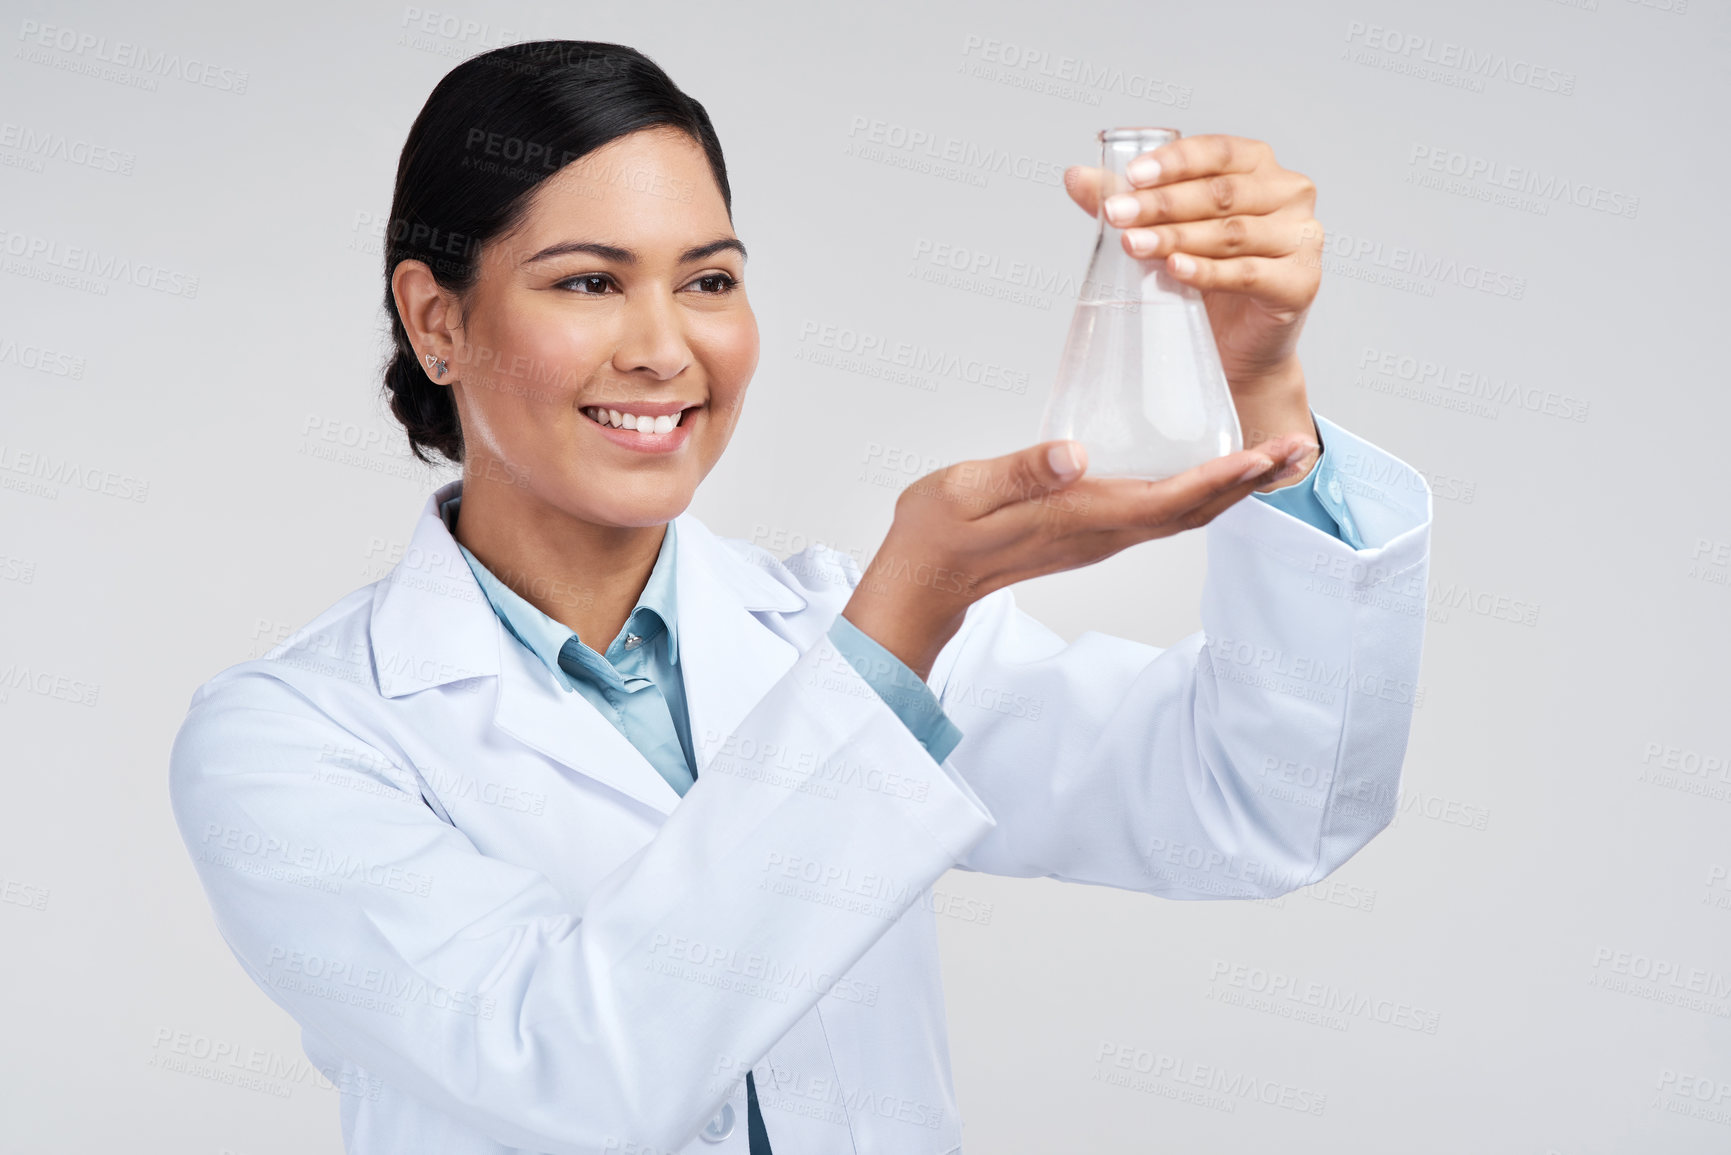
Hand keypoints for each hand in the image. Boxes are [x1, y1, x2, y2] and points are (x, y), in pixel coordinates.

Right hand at [841, 432, 1317, 680]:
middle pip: (1195, 511)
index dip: (1224, 477)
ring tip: (1273, 455)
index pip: (1170, 500)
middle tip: (1299, 446)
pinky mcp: (1091, 533)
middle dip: (1250, 481)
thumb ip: (1021, 469)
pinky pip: (1162, 515)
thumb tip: (1075, 454)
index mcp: (1081, 517)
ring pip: (1184, 515)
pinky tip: (1210, 468)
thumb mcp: (967, 489)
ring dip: (1233, 487)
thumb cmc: (937, 532)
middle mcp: (1102, 533)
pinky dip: (1199, 491)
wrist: (922, 581)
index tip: (1267, 452)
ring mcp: (1100, 537)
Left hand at [1064, 135, 1323, 483]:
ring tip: (1133, 245)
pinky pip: (1249, 274)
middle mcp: (1290, 194)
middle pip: (1221, 194)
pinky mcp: (1300, 283)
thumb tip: (1074, 176)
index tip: (1131, 177)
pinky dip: (1208, 271)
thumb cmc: (1206, 276)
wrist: (1235, 344)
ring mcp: (1302, 238)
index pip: (1218, 151)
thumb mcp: (1166, 229)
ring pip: (1232, 232)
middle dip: (1163, 204)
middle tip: (1116, 215)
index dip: (1174, 162)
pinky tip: (1175, 269)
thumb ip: (1129, 200)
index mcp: (1260, 166)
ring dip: (1177, 237)